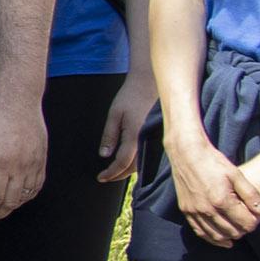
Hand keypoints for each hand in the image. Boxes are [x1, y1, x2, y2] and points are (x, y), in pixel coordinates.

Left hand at [0, 91, 48, 225]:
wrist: (18, 100)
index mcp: (1, 164)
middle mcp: (21, 167)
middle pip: (10, 202)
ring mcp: (34, 164)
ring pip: (25, 197)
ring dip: (11, 207)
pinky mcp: (42, 160)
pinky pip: (36, 186)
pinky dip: (26, 196)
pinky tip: (15, 197)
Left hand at [99, 69, 161, 183]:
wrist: (150, 83)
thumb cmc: (131, 96)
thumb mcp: (114, 114)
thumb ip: (110, 136)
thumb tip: (105, 155)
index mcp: (135, 135)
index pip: (122, 162)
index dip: (111, 173)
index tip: (100, 177)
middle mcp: (148, 140)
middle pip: (133, 167)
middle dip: (118, 174)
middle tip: (105, 177)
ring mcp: (156, 139)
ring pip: (142, 163)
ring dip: (128, 170)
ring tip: (115, 172)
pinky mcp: (159, 136)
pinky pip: (149, 155)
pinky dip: (138, 162)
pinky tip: (129, 162)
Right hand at [164, 121, 259, 245]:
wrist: (187, 153)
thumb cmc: (213, 162)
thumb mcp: (236, 175)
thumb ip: (251, 195)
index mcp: (222, 200)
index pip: (245, 222)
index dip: (254, 222)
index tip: (256, 218)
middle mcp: (207, 209)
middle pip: (231, 231)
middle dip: (242, 230)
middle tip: (247, 225)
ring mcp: (195, 211)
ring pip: (215, 234)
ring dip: (228, 237)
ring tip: (236, 236)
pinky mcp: (186, 210)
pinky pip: (199, 231)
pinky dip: (211, 237)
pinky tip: (220, 239)